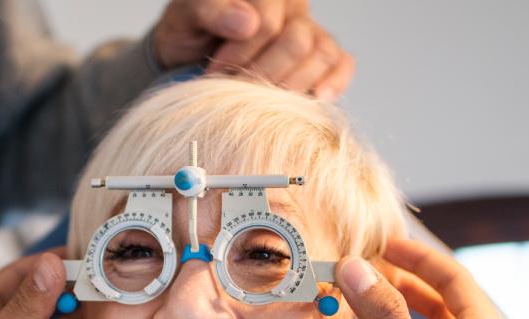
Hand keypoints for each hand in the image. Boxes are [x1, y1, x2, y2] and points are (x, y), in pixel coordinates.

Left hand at [151, 1, 354, 99]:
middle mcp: (292, 7)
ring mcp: (310, 30)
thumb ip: (211, 11)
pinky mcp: (320, 56)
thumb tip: (247, 23)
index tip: (215, 72)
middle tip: (237, 90)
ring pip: (323, 54)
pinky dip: (334, 82)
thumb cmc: (190, 33)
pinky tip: (316, 97)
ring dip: (291, 85)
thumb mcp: (187, 18)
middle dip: (264, 73)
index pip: (268, 24)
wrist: (191, 54)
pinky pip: (342, 63)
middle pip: (298, 42)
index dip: (241, 53)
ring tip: (263, 100)